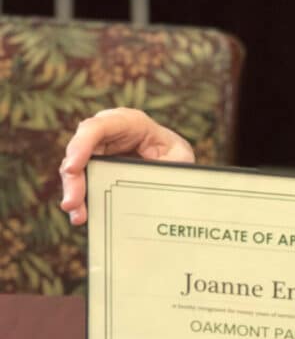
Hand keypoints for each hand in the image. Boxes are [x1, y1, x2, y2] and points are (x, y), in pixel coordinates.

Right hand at [60, 107, 195, 224]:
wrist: (175, 160)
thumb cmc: (176, 153)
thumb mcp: (179, 158)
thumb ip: (166, 167)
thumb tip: (152, 186)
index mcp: (129, 122)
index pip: (97, 128)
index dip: (81, 146)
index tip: (72, 168)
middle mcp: (107, 132)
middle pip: (80, 150)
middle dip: (73, 178)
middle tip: (71, 203)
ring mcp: (98, 149)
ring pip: (76, 168)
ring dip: (75, 193)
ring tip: (78, 216)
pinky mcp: (95, 166)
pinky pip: (82, 181)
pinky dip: (82, 199)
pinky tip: (82, 216)